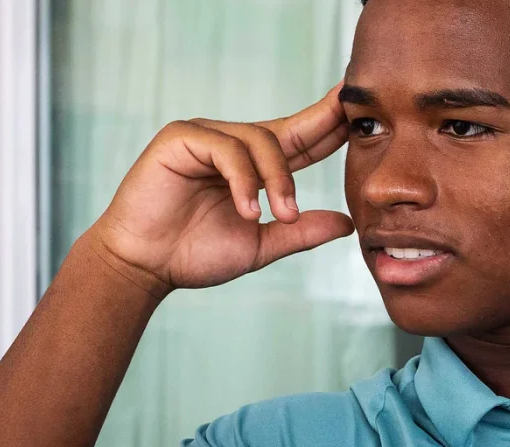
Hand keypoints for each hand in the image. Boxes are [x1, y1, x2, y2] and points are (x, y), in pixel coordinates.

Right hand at [85, 80, 352, 297]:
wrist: (145, 267)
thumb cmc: (194, 255)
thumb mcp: (261, 245)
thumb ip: (301, 233)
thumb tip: (347, 224)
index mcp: (254, 167)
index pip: (302, 141)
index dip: (331, 127)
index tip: (363, 116)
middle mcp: (233, 145)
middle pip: (288, 128)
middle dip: (323, 121)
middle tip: (352, 117)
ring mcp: (206, 137)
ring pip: (259, 140)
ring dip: (278, 179)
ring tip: (282, 216)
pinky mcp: (181, 137)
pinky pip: (225, 149)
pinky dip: (242, 180)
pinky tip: (247, 210)